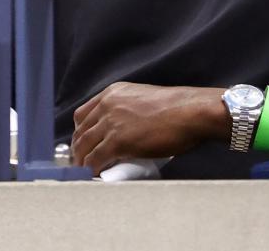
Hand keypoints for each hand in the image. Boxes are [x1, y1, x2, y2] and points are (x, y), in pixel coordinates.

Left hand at [71, 83, 226, 173]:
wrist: (190, 111)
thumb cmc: (176, 108)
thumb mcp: (143, 101)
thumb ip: (127, 112)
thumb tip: (122, 131)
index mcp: (113, 93)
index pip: (84, 113)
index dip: (80, 131)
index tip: (82, 143)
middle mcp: (108, 104)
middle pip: (81, 130)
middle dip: (78, 148)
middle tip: (80, 161)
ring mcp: (111, 122)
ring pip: (84, 145)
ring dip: (81, 161)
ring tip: (85, 172)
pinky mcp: (117, 140)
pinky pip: (95, 158)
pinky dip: (91, 169)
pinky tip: (94, 176)